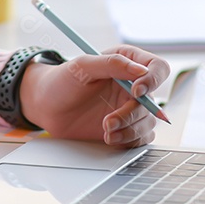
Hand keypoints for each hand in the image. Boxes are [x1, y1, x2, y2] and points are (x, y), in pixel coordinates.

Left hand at [18, 46, 169, 148]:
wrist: (46, 106)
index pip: (157, 68)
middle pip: (152, 102)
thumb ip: (112, 64)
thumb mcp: (82, 66)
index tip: (136, 91)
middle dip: (131, 114)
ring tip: (106, 131)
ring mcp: (129, 108)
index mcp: (127, 63)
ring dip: (130, 130)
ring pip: (149, 123)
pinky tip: (110, 138)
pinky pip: (141, 138)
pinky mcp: (125, 127)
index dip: (153, 80)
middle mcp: (133, 86)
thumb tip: (140, 71)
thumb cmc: (62, 80)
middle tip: (108, 122)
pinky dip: (128, 140)